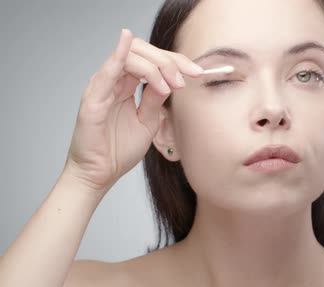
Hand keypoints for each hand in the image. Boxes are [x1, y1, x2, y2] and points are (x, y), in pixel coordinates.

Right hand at [63, 29, 202, 191]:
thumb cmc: (119, 149)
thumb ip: (156, 98)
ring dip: (155, 67)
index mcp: (126, 84)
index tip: (198, 72)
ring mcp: (101, 87)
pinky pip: (105, 72)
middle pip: (142, 52)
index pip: (151, 59)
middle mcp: (113, 81)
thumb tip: (172, 80)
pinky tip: (126, 43)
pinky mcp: (92, 100)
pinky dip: (116, 55)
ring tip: (170, 87)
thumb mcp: (148, 120)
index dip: (176, 61)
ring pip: (129, 58)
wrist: (100, 174)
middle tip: (186, 79)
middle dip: (169, 61)